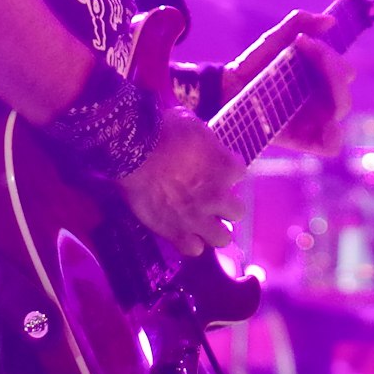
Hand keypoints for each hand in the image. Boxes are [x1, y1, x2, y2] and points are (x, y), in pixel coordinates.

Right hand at [120, 106, 245, 255]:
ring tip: (203, 222)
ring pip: (222, 238)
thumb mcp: (193, 124)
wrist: (133, 151)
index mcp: (226, 168)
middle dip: (227, 205)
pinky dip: (189, 242)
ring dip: (214, 229)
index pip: (239, 174)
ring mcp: (198, 217)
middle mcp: (217, 196)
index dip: (226, 170)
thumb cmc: (163, 131)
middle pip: (237, 212)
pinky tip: (183, 233)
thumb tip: (205, 144)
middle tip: (212, 199)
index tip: (215, 167)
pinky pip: (193, 249)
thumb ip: (206, 142)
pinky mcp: (175, 232)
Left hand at [224, 10, 351, 155]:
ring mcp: (313, 119)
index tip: (303, 41)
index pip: (344, 71)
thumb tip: (330, 22)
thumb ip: (298, 23)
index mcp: (320, 78)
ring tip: (309, 82)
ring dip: (333, 93)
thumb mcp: (274, 39)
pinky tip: (327, 126)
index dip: (331, 56)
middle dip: (333, 70)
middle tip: (307, 55)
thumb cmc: (252, 64)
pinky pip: (329, 146)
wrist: (225, 88)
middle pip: (345, 89)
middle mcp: (321, 99)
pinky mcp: (301, 139)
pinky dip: (333, 137)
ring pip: (340, 111)